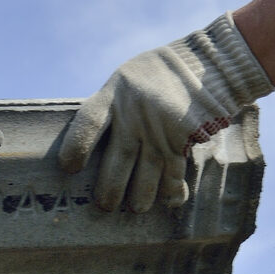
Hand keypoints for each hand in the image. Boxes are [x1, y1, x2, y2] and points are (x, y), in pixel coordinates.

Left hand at [58, 14, 272, 211]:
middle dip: (110, 188)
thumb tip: (85, 147)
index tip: (69, 169)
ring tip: (135, 208)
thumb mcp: (124, 80)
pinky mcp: (185, 140)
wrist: (205, 64)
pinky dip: (172, 191)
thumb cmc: (153, 76)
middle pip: (119, 158)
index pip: (88, 123)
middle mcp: (136, 113)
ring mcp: (161, 128)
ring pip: (147, 172)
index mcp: (113, 94)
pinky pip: (175, 172)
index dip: (76, 148)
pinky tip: (169, 202)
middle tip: (105, 206)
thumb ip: (108, 109)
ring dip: (141, 196)